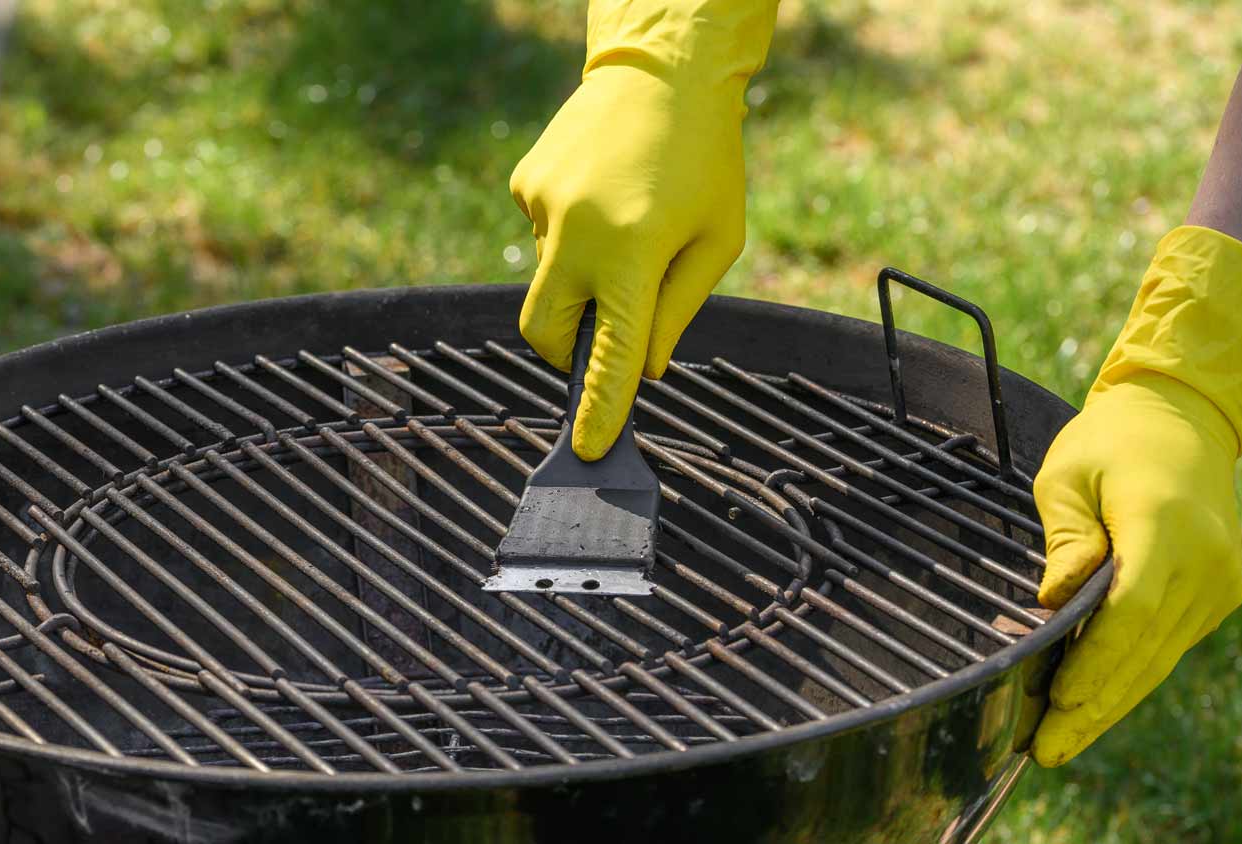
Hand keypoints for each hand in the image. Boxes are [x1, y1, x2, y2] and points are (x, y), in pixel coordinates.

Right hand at [510, 0, 776, 459]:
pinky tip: (604, 193)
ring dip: (581, 276)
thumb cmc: (706, 159)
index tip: (587, 448)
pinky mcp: (525, 183)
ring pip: (548, 279)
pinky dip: (570, 233)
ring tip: (626, 220)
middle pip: (546, 332)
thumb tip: (645, 368)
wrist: (662, 69)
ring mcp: (542, 207)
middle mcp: (576, 234)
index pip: (608, 352)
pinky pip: (543, 233)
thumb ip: (677, 309)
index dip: (597, 407)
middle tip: (607, 330)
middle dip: (567, 351)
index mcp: (632, 253)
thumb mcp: (716, 240)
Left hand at [1031, 372, 1241, 765]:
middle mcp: (1203, 562)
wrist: (1183, 419)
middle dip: (1092, 706)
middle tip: (1044, 750)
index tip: (1059, 699)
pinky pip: (1166, 645)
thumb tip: (1054, 602)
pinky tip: (1090, 704)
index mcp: (1164, 526)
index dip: (1094, 661)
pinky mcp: (1217, 594)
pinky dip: (1128, 675)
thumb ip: (1065, 541)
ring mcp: (1218, 583)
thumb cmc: (1110, 442)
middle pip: (1143, 651)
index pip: (1129, 611)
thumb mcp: (1066, 476)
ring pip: (1157, 659)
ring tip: (1060, 742)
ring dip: (1109, 703)